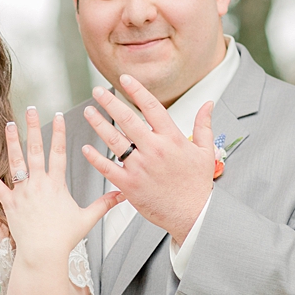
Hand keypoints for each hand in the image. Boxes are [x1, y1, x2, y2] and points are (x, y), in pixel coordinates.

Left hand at [0, 107, 123, 265]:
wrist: (43, 253)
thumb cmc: (65, 238)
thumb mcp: (87, 218)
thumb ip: (104, 204)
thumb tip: (123, 194)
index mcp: (56, 185)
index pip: (58, 152)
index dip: (59, 133)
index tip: (58, 115)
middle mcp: (38, 184)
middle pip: (35, 150)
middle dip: (33, 127)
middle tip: (31, 110)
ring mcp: (22, 192)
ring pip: (16, 162)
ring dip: (12, 142)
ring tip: (9, 124)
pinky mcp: (9, 204)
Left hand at [81, 74, 215, 245]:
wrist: (193, 215)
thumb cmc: (198, 185)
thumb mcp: (206, 152)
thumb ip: (204, 125)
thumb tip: (208, 103)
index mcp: (172, 139)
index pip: (152, 107)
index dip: (137, 90)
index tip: (124, 79)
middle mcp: (155, 150)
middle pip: (128, 119)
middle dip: (110, 102)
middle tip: (97, 91)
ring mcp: (141, 168)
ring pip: (114, 141)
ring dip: (99, 124)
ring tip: (88, 112)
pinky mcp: (130, 185)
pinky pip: (108, 168)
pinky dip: (95, 159)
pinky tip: (86, 148)